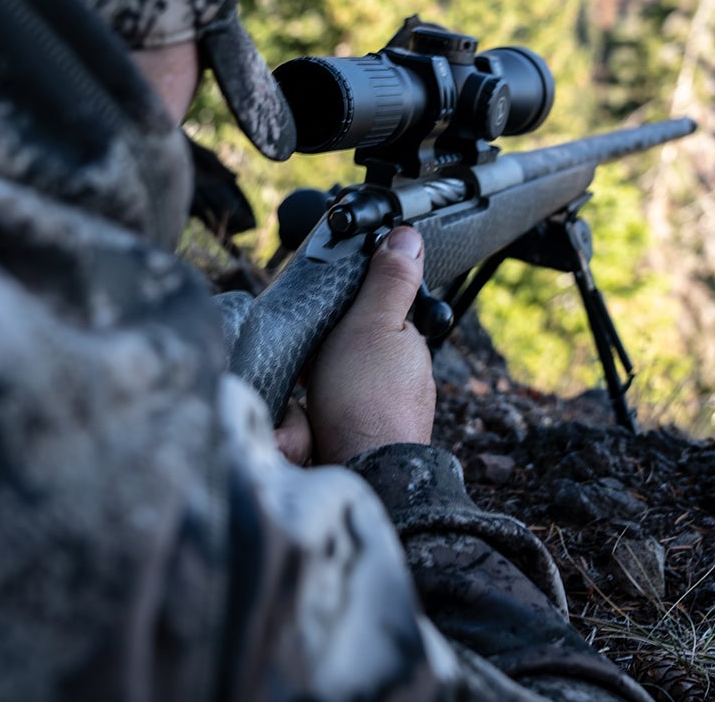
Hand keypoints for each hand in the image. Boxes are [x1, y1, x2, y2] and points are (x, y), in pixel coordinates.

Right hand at [272, 225, 434, 465]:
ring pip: (345, 388)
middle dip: (330, 356)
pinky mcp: (367, 443)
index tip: (324, 322)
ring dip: (322, 389)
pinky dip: (317, 421)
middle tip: (311, 365)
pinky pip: (335, 421)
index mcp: (410, 348)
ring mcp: (389, 415)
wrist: (363, 478)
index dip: (348, 314)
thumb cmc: (366, 402)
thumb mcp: (373, 324)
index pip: (377, 316)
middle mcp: (405, 382)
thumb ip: (389, 282)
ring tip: (304, 397)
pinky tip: (304, 427)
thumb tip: (409, 236)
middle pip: (357, 352)